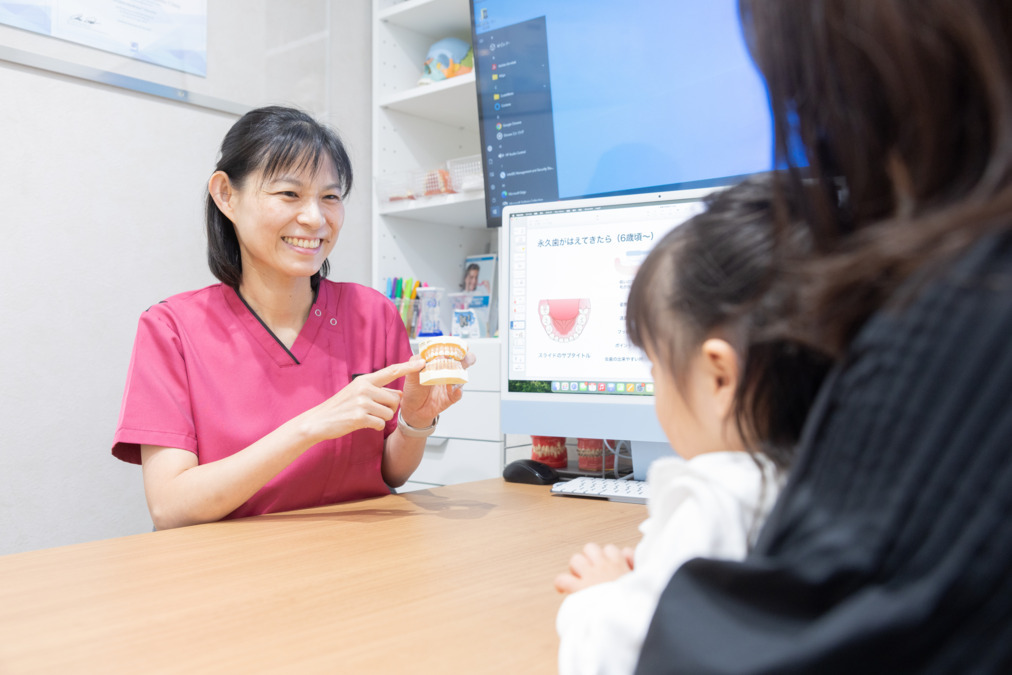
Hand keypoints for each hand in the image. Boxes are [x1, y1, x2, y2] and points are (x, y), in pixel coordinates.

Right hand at [302, 359, 424, 442]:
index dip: (408, 367)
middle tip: (376, 411)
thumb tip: (399, 393)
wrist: (319, 420)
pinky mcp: (359, 417)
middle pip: (395, 399)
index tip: (422, 362)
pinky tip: (363, 423)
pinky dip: (375, 426)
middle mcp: (364, 388)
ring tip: (367, 416)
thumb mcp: (358, 393)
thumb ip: (379, 391)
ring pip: (389, 413)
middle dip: (391, 408)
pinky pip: (380, 423)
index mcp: (365, 380)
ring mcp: (361, 402)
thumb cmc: (341, 407)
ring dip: (382, 418)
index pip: (391, 371)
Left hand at [399, 350, 476, 427]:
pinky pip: (458, 394)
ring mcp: (450, 385)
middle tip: (462, 358)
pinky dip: (458, 392)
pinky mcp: (451, 397)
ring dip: (460, 375)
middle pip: (463, 362)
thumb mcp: (410, 373)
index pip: (451, 351)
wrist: (412, 409)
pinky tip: (454, 391)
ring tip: (454, 375)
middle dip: (466, 358)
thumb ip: (414, 362)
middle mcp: (447, 372)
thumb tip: (423, 358)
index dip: (456, 347)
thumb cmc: (413, 389)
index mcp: (438, 363)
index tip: (457, 345)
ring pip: (462, 377)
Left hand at [554, 542, 634, 593]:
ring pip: (575, 559)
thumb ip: (633, 563)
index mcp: (619, 564)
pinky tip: (562, 590)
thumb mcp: (640, 579)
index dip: (607, 556)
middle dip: (589, 558)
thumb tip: (627, 554)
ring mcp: (590, 576)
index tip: (608, 566)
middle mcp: (603, 566)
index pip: (610, 549)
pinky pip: (562, 579)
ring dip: (576, 568)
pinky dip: (560, 583)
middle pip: (590, 548)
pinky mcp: (578, 588)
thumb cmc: (633, 601)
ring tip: (579, 578)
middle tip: (592, 571)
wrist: (625, 616)